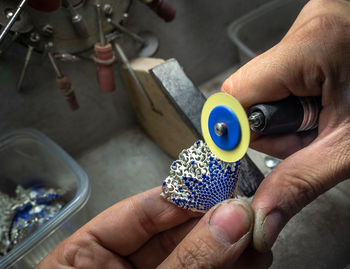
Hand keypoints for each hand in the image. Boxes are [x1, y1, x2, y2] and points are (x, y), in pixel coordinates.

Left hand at [36, 187, 271, 268]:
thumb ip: (186, 262)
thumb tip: (230, 218)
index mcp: (84, 259)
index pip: (136, 213)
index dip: (179, 196)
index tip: (219, 184)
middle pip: (170, 233)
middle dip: (212, 222)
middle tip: (247, 212)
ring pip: (194, 256)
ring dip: (228, 245)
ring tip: (257, 235)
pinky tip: (252, 261)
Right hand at [222, 0, 349, 251]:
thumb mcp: (349, 150)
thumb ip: (298, 180)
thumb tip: (258, 218)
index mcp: (313, 48)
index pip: (235, 93)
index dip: (238, 129)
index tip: (254, 151)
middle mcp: (305, 29)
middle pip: (247, 93)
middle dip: (272, 127)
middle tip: (308, 134)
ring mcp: (307, 30)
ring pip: (261, 88)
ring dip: (283, 117)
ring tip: (318, 120)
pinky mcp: (309, 39)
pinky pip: (277, 79)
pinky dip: (291, 103)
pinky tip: (316, 107)